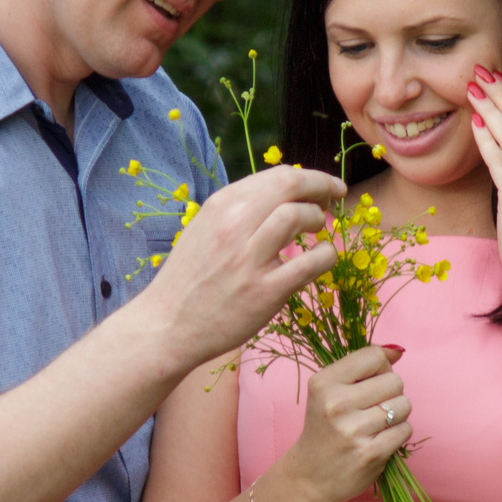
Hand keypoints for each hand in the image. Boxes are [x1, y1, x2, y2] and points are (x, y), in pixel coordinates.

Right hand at [133, 165, 345, 369]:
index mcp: (220, 205)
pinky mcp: (266, 291)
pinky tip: (323, 258)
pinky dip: (326, 255)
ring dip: (318, 218)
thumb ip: (238, 211)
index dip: (308, 177)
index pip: (275, 175)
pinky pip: (311, 262)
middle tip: (334, 196)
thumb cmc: (188, 279)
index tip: (322, 186)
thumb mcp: (204, 229)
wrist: (167, 326)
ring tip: (319, 228)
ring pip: (299, 216)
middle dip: (321, 185)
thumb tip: (281, 195)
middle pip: (291, 185)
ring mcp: (250, 258)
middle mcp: (234, 225)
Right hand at [262, 345, 409, 501]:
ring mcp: (353, 430)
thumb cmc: (325, 429)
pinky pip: (405, 430)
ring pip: (403, 405)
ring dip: (396, 415)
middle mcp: (336, 404)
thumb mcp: (329, 392)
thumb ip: (361, 367)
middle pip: (394, 381)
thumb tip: (397, 350)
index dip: (381, 367)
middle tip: (371, 408)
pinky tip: (379, 440)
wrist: (309, 477)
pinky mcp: (370, 453)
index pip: (373, 356)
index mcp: (323, 383)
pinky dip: (397, 434)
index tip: (371, 381)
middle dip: (390, 393)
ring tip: (375, 425)